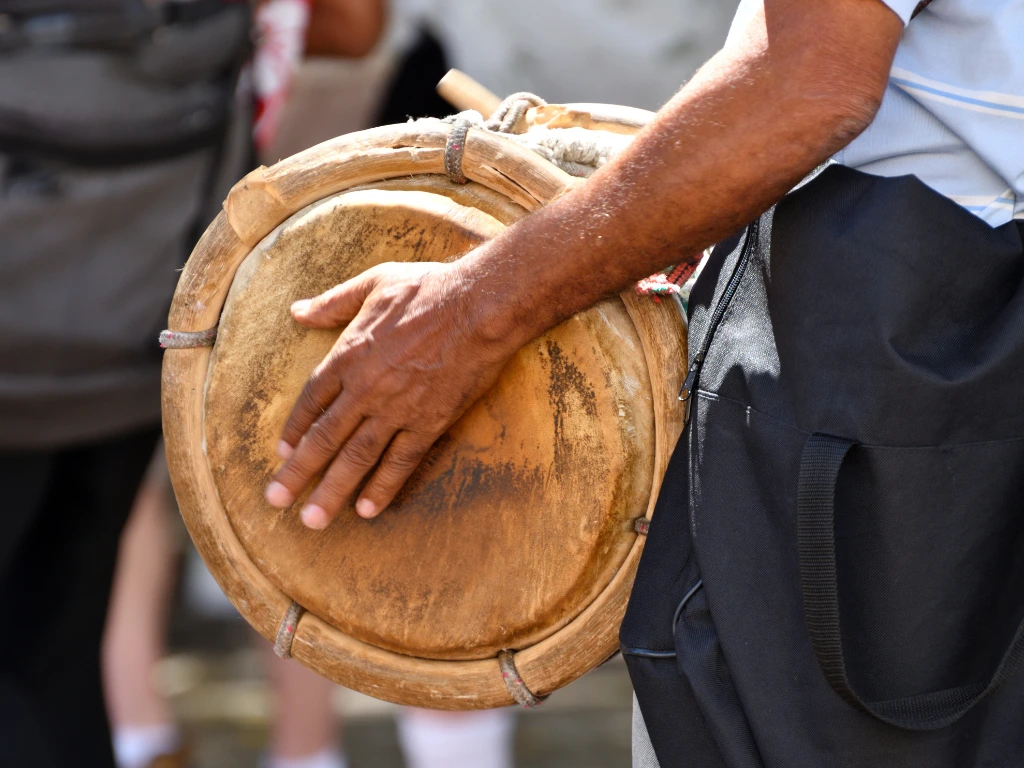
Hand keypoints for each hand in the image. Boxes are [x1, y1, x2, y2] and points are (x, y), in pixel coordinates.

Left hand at [263, 260, 514, 527]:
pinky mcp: (429, 422)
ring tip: (313, 521)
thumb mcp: (373, 283)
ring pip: (356, 458)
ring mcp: (397, 410)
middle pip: (324, 439)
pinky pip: (401, 461)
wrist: (478, 306)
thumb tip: (296, 311)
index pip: (311, 401)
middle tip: (276, 501)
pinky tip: (368, 510)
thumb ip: (333, 303)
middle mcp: (365, 389)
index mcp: (348, 355)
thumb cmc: (428, 288)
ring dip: (332, 491)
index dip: (295, 429)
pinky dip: (383, 486)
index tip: (281, 452)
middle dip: (298, 473)